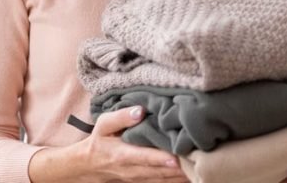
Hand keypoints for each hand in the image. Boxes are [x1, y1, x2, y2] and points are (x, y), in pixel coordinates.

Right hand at [28, 106, 187, 182]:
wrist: (86, 166)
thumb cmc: (98, 141)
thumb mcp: (103, 125)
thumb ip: (122, 117)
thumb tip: (141, 110)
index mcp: (122, 154)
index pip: (144, 157)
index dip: (159, 158)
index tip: (175, 158)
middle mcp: (131, 169)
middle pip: (158, 171)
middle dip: (178, 168)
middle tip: (199, 162)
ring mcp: (137, 178)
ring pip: (162, 180)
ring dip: (180, 177)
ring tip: (200, 170)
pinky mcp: (142, 182)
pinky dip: (175, 181)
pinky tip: (191, 176)